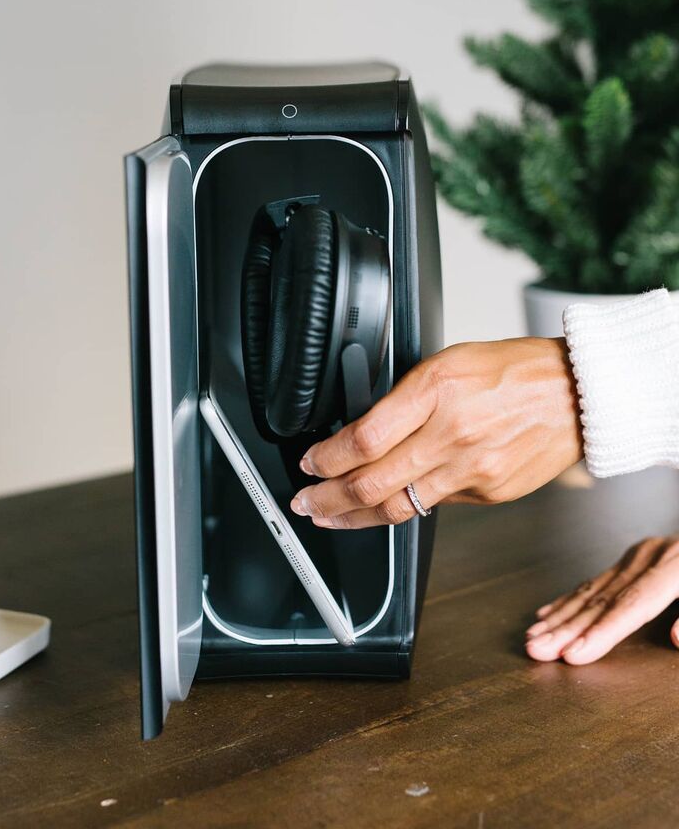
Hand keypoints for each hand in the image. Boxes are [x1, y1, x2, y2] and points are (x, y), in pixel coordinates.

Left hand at [290, 337, 582, 527]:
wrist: (576, 394)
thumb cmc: (514, 371)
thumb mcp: (447, 362)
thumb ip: (404, 399)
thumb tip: (362, 434)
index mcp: (437, 390)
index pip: (364, 438)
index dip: (327, 458)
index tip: (310, 463)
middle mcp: (452, 434)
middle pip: (372, 482)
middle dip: (327, 498)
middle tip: (304, 502)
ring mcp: (472, 470)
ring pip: (398, 507)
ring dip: (354, 517)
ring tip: (329, 518)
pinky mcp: (488, 494)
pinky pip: (434, 508)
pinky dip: (403, 509)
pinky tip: (385, 508)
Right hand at [526, 537, 678, 663]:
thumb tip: (676, 639)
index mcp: (678, 565)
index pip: (633, 605)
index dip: (603, 632)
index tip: (574, 655)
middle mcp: (652, 556)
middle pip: (605, 598)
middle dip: (567, 628)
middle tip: (536, 650)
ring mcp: (641, 554)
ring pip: (594, 590)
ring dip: (561, 618)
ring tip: (533, 639)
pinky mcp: (637, 556)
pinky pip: (597, 580)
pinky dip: (570, 599)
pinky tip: (549, 613)